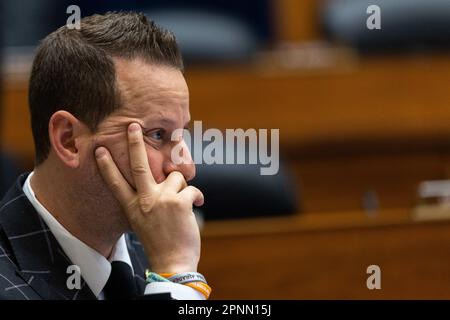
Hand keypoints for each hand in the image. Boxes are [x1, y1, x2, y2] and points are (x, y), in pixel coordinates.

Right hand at [95, 123, 203, 272]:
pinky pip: (192, 188)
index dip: (107, 165)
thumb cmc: (160, 241)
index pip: (115, 182)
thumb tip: (165, 178)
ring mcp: (161, 200)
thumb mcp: (144, 221)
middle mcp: (144, 200)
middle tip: (132, 126)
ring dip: (182, 187)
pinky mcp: (179, 202)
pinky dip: (197, 197)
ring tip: (181, 205)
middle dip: (135, 143)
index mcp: (132, 206)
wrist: (172, 262)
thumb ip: (148, 199)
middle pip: (139, 165)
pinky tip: (196, 206)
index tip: (99, 150)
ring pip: (175, 177)